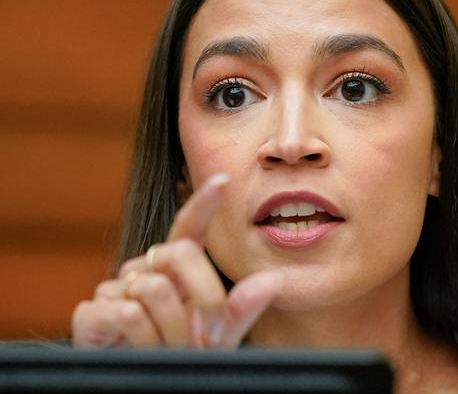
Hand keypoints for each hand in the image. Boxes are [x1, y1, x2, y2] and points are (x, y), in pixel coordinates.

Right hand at [71, 173, 281, 347]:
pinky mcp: (91, 313)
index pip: (188, 228)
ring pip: (156, 290)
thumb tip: (273, 280)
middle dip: (205, 296)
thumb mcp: (218, 336)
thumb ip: (242, 309)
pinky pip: (129, 314)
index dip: (203, 202)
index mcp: (176, 270)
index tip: (222, 179)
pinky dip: (146, 341)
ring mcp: (114, 289)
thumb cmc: (181, 356)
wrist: (144, 385)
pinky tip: (143, 351)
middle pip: (179, 253)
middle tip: (208, 335)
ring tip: (171, 349)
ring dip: (174, 330)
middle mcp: (145, 269)